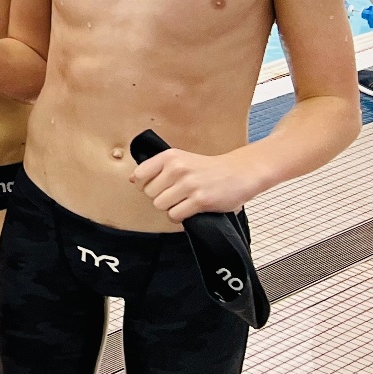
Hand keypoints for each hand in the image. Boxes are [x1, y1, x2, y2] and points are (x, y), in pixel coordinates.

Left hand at [131, 145, 262, 222]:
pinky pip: (175, 215)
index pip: (139, 176)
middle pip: (149, 194)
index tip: (158, 187)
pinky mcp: (200, 200)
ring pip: (160, 205)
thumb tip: (133, 180)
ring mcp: (189, 185)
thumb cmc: (208, 169)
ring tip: (184, 201)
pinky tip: (190, 209)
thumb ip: (157, 168)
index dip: (145, 185)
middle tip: (176, 195)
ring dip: (170, 207)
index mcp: (169, 156)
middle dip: (160, 197)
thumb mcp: (180, 160)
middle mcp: (177, 168)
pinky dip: (180, 216)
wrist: (240, 172)